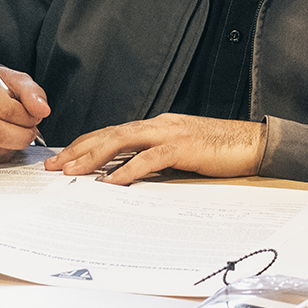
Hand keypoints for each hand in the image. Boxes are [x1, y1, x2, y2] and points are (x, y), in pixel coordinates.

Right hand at [0, 64, 50, 164]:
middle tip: (30, 131)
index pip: (4, 109)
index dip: (26, 117)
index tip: (34, 117)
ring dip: (11, 146)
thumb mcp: (10, 79)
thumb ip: (30, 92)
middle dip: (21, 136)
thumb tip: (42, 110)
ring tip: (15, 132)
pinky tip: (0, 141)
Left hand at [43, 114, 266, 184]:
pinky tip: (112, 182)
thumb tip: (125, 176)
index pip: (111, 133)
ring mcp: (170, 133)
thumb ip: (154, 160)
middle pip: (109, 134)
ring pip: (122, 141)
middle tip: (54, 166)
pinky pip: (150, 159)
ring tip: (72, 172)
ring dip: (94, 157)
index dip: (84, 145)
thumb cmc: (218, 151)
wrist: (253, 143)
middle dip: (79, 150)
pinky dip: (128, 170)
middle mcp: (157, 125)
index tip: (62, 159)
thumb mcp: (179, 155)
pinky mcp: (184, 147)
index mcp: (154, 127)